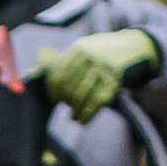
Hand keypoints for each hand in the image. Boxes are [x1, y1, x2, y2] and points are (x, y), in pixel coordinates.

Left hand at [40, 25, 159, 122]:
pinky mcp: (115, 80)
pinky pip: (97, 102)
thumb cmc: (104, 51)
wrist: (134, 45)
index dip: (54, 90)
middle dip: (67, 101)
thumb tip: (32, 73)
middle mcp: (90, 57)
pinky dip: (88, 114)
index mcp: (79, 48)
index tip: (55, 99)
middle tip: (68, 108)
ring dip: (76, 111)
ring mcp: (103, 68)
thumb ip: (62, 61)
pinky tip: (84, 120)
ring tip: (74, 118)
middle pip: (69, 87)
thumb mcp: (83, 49)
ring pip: (82, 96)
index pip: (59, 74)